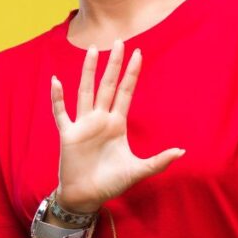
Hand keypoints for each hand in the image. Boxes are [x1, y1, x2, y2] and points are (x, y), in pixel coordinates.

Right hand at [49, 39, 185, 213]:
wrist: (86, 196)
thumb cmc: (111, 183)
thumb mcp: (138, 171)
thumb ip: (158, 161)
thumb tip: (182, 151)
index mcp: (116, 124)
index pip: (126, 92)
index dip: (131, 73)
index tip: (138, 53)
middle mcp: (100, 119)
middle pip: (107, 85)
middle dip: (113, 64)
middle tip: (119, 41)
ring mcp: (83, 124)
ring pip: (85, 91)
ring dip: (88, 71)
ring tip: (92, 50)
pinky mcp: (68, 134)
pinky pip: (61, 112)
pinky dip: (58, 98)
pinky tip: (55, 81)